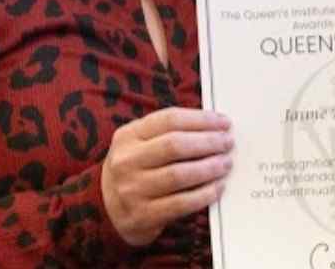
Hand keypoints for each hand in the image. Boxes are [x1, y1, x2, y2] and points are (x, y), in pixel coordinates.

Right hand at [100, 107, 234, 246]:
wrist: (107, 211)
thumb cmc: (134, 170)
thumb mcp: (139, 144)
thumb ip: (169, 132)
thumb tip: (214, 126)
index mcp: (128, 136)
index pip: (169, 119)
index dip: (201, 119)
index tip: (223, 122)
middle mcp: (127, 161)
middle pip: (175, 145)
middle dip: (208, 142)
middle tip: (227, 142)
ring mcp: (133, 190)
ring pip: (179, 175)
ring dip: (209, 167)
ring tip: (226, 163)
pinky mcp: (143, 216)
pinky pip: (181, 203)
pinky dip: (204, 194)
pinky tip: (217, 187)